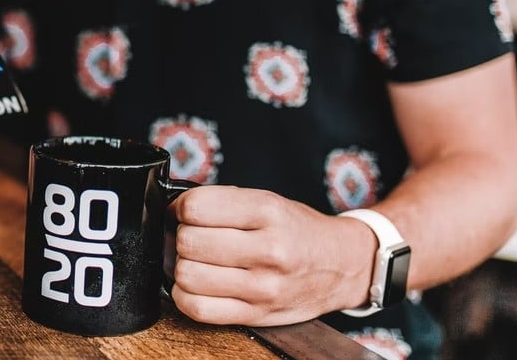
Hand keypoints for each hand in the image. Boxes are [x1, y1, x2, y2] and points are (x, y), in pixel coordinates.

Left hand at [170, 185, 376, 325]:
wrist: (342, 264)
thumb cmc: (297, 229)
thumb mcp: (267, 200)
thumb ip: (222, 201)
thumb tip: (174, 209)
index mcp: (268, 212)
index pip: (197, 207)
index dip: (181, 207)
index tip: (184, 211)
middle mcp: (268, 250)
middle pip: (188, 242)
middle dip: (181, 236)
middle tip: (192, 236)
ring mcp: (263, 287)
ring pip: (188, 276)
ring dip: (182, 266)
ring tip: (196, 260)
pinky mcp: (257, 315)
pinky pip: (199, 309)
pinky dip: (185, 296)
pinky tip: (197, 285)